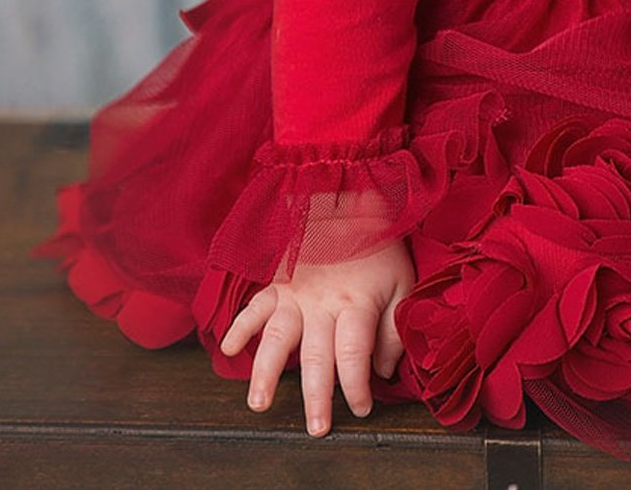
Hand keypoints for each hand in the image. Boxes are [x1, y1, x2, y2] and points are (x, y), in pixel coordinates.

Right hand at [219, 238, 415, 435]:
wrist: (351, 203)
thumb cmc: (379, 248)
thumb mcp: (402, 284)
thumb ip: (393, 330)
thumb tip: (382, 370)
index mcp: (356, 303)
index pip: (354, 354)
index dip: (357, 385)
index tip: (361, 408)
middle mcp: (323, 304)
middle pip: (317, 355)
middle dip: (316, 395)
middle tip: (316, 427)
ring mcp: (296, 294)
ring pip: (278, 337)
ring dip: (266, 371)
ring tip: (259, 403)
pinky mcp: (278, 284)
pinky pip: (255, 306)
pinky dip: (238, 326)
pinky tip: (228, 349)